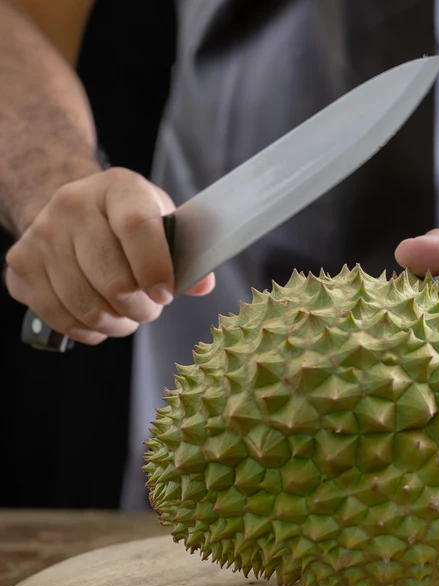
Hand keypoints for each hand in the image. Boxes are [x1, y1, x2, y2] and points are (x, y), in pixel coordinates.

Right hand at [4, 167, 214, 344]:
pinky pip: (60, 316)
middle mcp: (72, 204)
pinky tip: (100, 318)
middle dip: (140, 307)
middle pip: (111, 277)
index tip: (166, 295)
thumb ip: (186, 254)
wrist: (73, 211)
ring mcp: (41, 234)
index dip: (154, 267)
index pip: (136, 225)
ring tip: (127, 314)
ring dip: (116, 322)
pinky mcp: (20, 264)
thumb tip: (203, 285)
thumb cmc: (128, 222)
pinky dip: (88, 329)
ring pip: (85, 304)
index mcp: (118, 187)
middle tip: (149, 308)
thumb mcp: (163, 222)